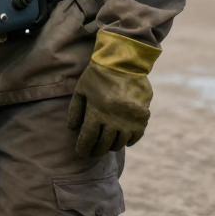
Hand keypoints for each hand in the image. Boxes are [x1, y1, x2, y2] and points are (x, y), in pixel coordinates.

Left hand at [67, 30, 159, 157]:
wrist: (124, 62)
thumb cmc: (98, 75)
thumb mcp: (81, 90)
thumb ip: (75, 110)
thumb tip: (72, 129)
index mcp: (96, 113)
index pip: (88, 138)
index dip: (83, 148)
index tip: (81, 153)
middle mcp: (113, 120)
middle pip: (104, 143)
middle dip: (96, 150)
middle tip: (93, 152)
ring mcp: (129, 120)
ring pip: (120, 142)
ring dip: (112, 146)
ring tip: (107, 146)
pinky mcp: (142, 117)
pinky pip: (136, 136)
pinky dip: (129, 141)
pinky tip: (123, 141)